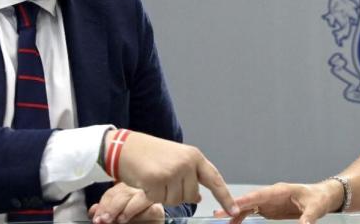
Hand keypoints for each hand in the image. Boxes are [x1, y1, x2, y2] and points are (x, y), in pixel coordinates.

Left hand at [88, 183, 163, 223]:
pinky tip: (133, 218)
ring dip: (125, 209)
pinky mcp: (158, 209)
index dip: (103, 205)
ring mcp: (149, 198)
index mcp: (125, 190)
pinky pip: (150, 208)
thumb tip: (93, 210)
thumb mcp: (114, 216)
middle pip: (124, 192)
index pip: (112, 192)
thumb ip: (104, 211)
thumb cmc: (131, 221)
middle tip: (104, 220)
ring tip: (119, 220)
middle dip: (111, 207)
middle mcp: (137, 190)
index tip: (97, 217)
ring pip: (137, 196)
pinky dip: (141, 214)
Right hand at [112, 130, 237, 215]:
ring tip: (155, 178)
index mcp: (194, 156)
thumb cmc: (151, 154)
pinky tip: (146, 180)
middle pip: (191, 195)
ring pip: (175, 200)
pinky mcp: (157, 179)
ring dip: (163, 195)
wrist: (126, 147)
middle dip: (177, 194)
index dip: (224, 196)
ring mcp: (172, 171)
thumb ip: (191, 177)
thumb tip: (199, 197)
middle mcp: (186, 162)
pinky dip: (151, 194)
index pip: (214, 179)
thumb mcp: (176, 160)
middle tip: (164, 180)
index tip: (234, 211)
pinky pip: (159, 200)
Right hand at [214, 180, 340, 223]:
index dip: (246, 200)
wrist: (322, 197)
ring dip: (235, 213)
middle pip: (250, 200)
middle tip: (218, 212)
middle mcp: (271, 194)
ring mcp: (269, 201)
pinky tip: (234, 223)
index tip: (233, 205)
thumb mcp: (316, 208)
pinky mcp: (269, 209)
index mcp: (280, 190)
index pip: (260, 195)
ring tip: (221, 219)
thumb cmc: (318, 198)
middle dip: (234, 206)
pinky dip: (242, 217)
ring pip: (248, 206)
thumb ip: (308, 218)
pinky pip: (253, 212)